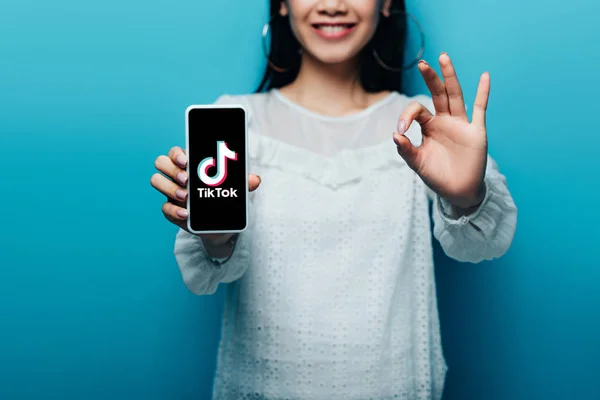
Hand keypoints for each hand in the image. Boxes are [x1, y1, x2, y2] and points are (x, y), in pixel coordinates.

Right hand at [150, 146, 260, 244]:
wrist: (220, 225)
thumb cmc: (223, 198)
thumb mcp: (235, 190)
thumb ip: (244, 183)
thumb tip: (255, 179)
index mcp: (190, 164)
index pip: (176, 152)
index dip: (177, 154)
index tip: (186, 161)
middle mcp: (177, 175)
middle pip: (161, 163)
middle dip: (172, 169)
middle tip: (187, 179)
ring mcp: (171, 192)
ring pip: (157, 181)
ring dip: (169, 187)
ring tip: (185, 196)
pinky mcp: (171, 210)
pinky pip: (164, 208)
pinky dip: (174, 210)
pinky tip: (186, 214)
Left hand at [393, 53, 488, 208]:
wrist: (458, 191)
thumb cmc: (437, 176)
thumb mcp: (417, 163)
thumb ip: (406, 150)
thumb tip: (395, 135)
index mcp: (429, 126)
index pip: (418, 110)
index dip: (407, 115)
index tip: (401, 130)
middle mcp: (444, 120)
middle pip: (437, 93)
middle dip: (430, 78)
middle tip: (422, 63)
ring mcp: (461, 124)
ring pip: (455, 95)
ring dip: (450, 77)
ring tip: (443, 57)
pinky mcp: (475, 131)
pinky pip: (480, 109)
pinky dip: (483, 93)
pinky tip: (484, 76)